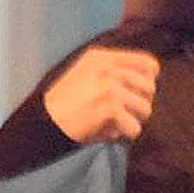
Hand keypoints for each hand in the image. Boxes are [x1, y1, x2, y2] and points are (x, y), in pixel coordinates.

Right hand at [42, 46, 159, 143]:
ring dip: (133, 121)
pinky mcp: (109, 107)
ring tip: (115, 124)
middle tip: (124, 115)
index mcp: (102, 57)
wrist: (44, 122)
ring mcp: (109, 86)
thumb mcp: (85, 74)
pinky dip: (124, 135)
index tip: (135, 95)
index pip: (148, 64)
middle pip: (149, 88)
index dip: (147, 82)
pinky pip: (134, 128)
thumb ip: (113, 73)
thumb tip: (147, 85)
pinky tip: (108, 133)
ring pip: (145, 109)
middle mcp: (108, 68)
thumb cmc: (64, 105)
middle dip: (140, 105)